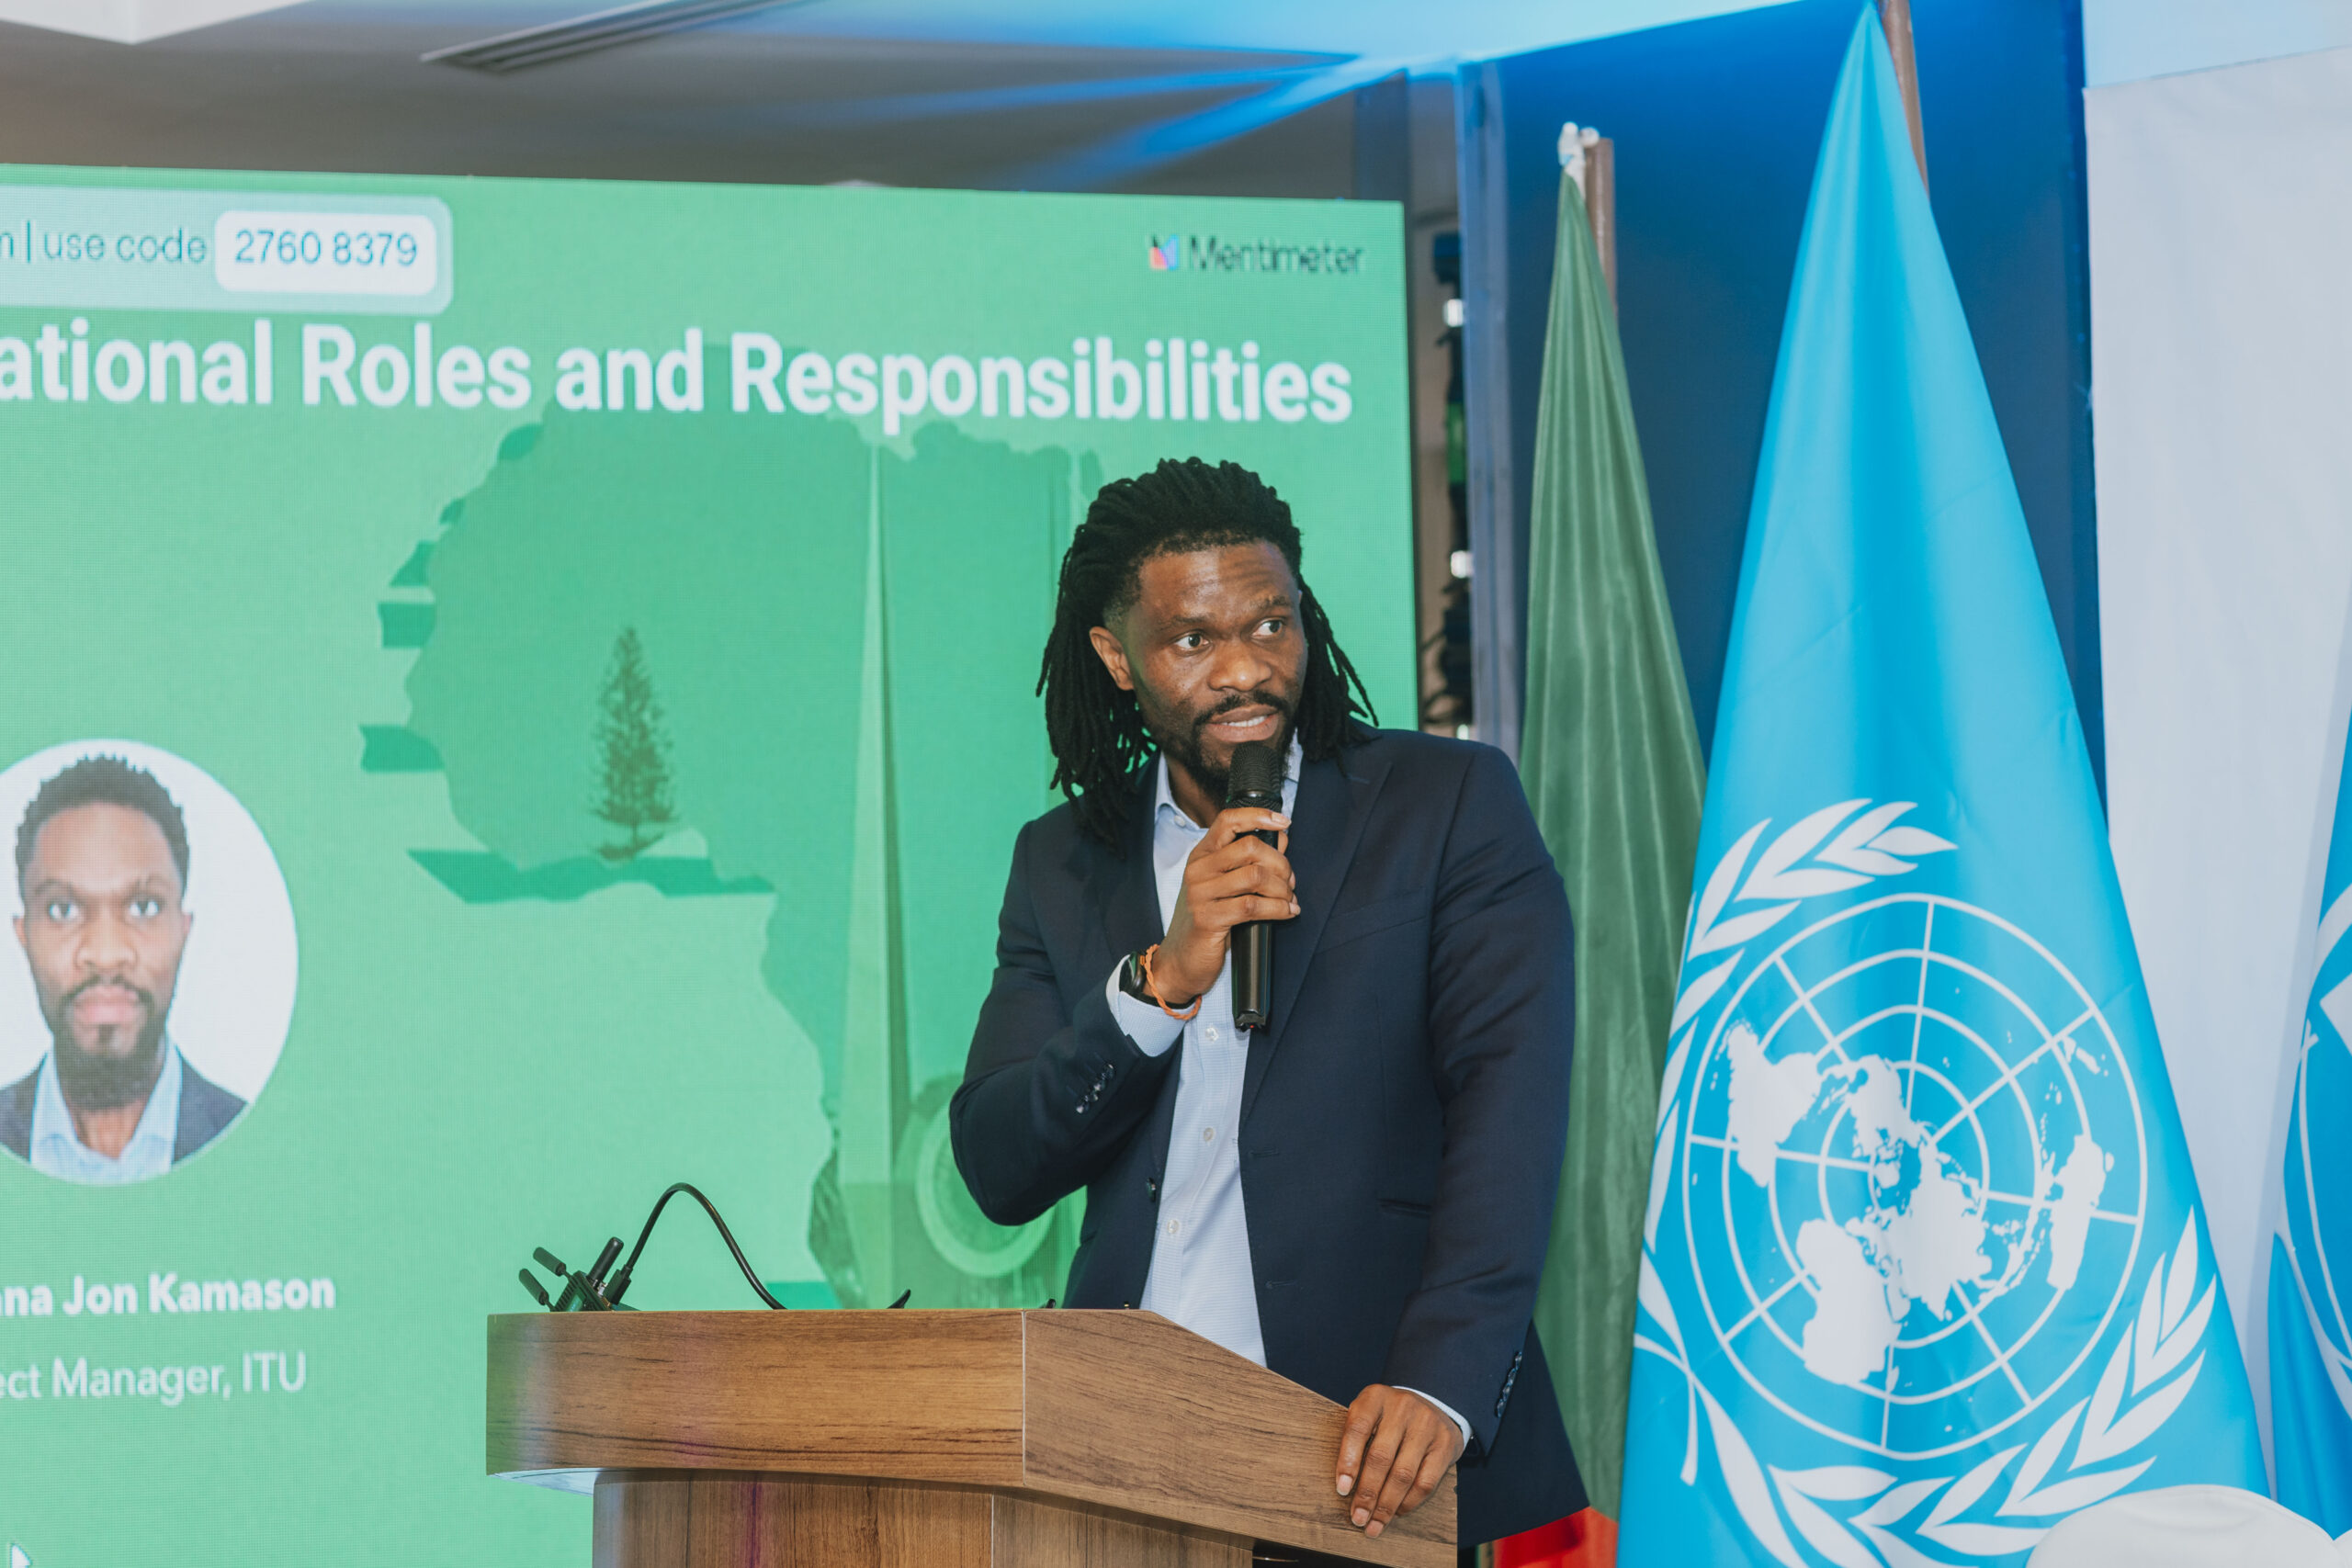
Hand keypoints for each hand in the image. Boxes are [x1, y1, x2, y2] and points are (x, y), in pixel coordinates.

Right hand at [1153, 806, 1296, 1001]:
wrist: (1180, 961)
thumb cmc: (1207, 921)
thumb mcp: (1224, 885)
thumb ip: (1249, 860)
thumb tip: (1280, 836)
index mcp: (1201, 856)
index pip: (1228, 820)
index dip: (1258, 816)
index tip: (1283, 822)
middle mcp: (1198, 870)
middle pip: (1250, 848)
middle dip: (1281, 864)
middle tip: (1290, 882)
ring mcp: (1200, 894)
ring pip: (1255, 876)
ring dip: (1282, 889)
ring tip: (1288, 900)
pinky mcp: (1208, 919)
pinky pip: (1253, 906)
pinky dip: (1278, 909)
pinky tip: (1286, 912)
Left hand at [1335, 1385, 1463, 1537]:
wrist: (1433, 1405)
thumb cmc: (1389, 1417)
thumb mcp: (1370, 1414)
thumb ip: (1357, 1439)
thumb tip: (1344, 1487)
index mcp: (1375, 1397)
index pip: (1357, 1429)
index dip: (1347, 1462)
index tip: (1342, 1490)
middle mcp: (1402, 1406)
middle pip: (1380, 1457)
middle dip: (1367, 1493)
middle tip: (1358, 1518)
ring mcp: (1427, 1424)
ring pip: (1403, 1474)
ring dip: (1386, 1505)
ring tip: (1375, 1524)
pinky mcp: (1446, 1443)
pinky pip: (1425, 1481)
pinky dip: (1409, 1502)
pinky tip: (1397, 1512)